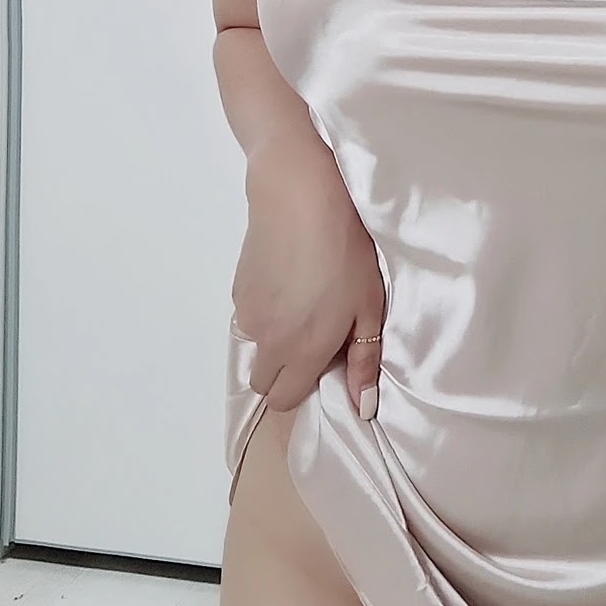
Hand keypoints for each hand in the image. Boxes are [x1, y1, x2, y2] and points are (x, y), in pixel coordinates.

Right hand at [232, 128, 385, 421]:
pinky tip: (286, 277)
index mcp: (304, 351)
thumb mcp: (369, 305)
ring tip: (302, 297)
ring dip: (274, 337)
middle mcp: (268, 341)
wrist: (301, 197)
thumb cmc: (346, 251)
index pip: (284, 401)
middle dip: (283, 370)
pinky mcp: (236, 289)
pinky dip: (265, 309)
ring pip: (255, 346)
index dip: (302, 388)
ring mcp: (247, 314)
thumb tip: (362, 408)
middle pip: (263, 381)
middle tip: (312, 334)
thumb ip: (363, 360)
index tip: (322, 362)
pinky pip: (249, 316)